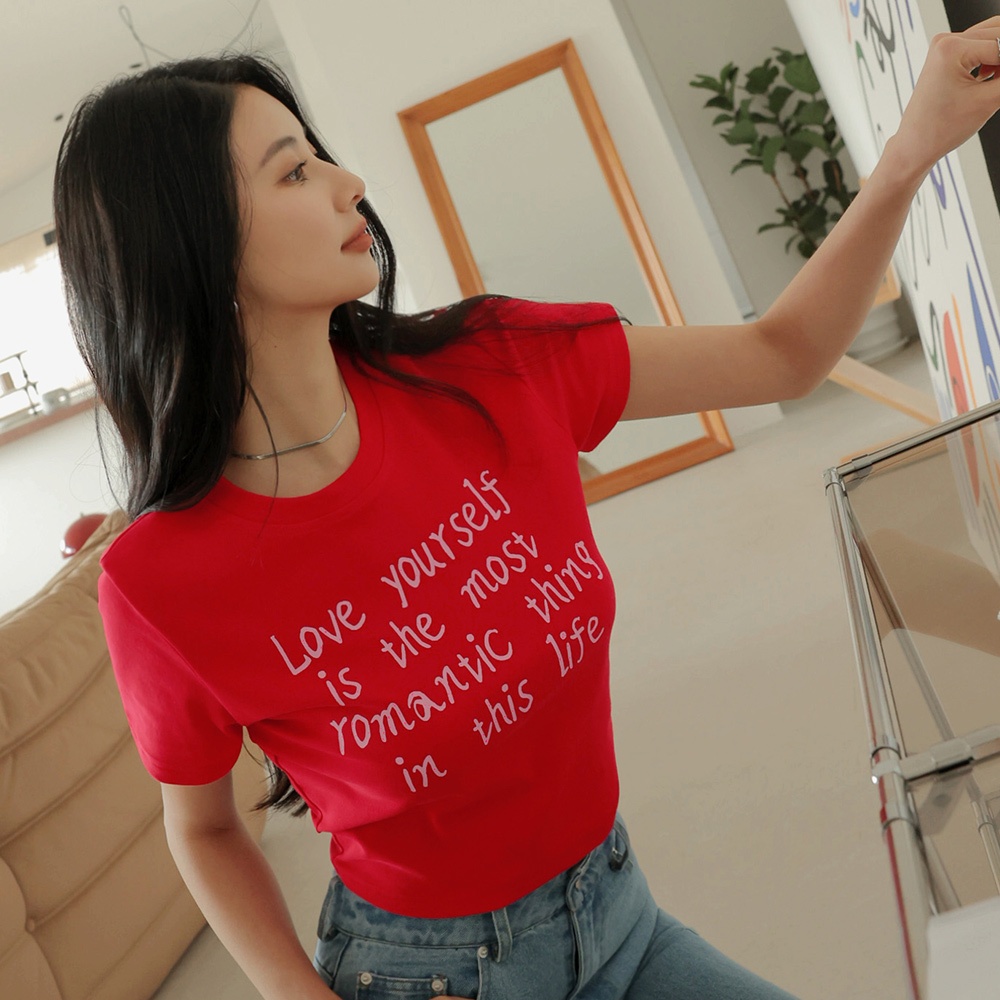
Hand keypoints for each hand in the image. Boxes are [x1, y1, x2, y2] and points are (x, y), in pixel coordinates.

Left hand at [892, 16, 999, 176]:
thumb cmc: (940, 130)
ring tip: (993, 82)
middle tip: (996, 86)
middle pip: (998, 34)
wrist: (915, 146)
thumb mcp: (989, 101)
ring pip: (992, 37)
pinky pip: (981, 44)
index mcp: (951, 49)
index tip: (998, 88)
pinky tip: (986, 78)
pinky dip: (991, 58)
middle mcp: (945, 41)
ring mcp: (944, 46)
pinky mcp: (946, 54)